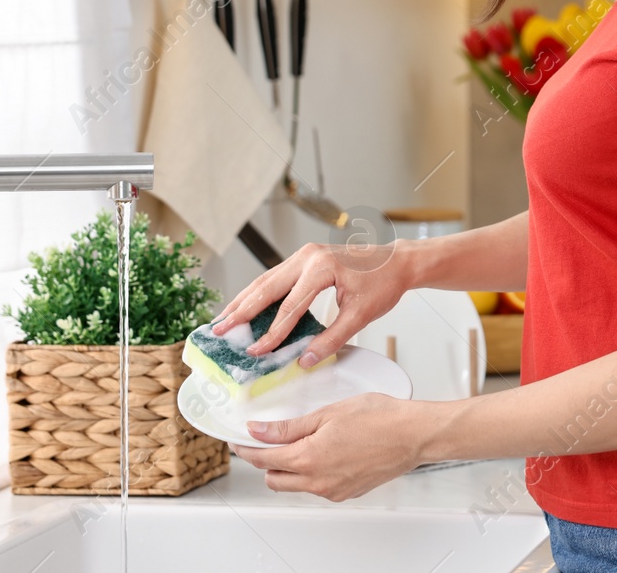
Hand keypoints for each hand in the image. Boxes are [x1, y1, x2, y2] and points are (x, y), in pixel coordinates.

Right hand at [212, 240, 415, 358]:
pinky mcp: (305, 260)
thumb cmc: (383, 284)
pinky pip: (275, 278)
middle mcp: (308, 258)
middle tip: (218, 331)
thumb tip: (305, 360)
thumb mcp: (361, 315)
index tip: (255, 352)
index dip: (271, 333)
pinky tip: (245, 308)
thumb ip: (332, 338)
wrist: (397, 262)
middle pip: (266, 287)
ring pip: (266, 280)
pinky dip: (258, 294)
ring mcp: (304, 256)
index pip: (289, 307)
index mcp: (321, 268)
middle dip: (241, 311)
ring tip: (223, 320)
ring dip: (244, 301)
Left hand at [229, 393, 431, 500]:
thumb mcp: (328, 413)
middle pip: (274, 479)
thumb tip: (258, 431)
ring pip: (296, 485)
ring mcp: (333, 490)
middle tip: (268, 440)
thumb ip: (289, 427)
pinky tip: (327, 452)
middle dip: (265, 462)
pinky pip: (318, 487)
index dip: (246, 449)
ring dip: (289, 468)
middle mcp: (317, 481)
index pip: (263, 459)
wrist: (413, 435)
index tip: (239, 439)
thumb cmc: (379, 418)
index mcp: (308, 459)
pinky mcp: (347, 493)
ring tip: (302, 443)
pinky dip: (313, 473)